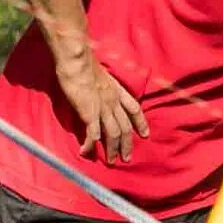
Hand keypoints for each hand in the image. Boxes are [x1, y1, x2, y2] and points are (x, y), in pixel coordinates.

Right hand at [54, 46, 149, 162]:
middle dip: (127, 144)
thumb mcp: (98, 73)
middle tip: (127, 158)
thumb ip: (99, 84)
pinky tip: (87, 153)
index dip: (141, 123)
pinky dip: (90, 145)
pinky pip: (92, 134)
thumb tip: (93, 89)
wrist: (77, 60)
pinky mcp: (89, 113)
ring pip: (113, 134)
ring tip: (112, 161)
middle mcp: (113, 101)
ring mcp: (103, 108)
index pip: (134, 109)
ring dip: (112, 149)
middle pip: (125, 127)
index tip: (145, 134)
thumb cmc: (83, 62)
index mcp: (116, 91)